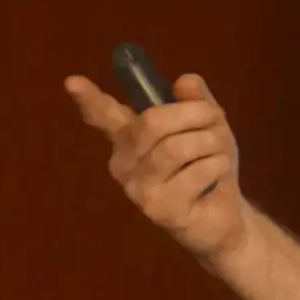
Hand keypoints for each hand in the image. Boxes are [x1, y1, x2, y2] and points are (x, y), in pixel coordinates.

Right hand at [65, 70, 251, 265]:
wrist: (226, 218)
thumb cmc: (209, 168)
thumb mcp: (209, 127)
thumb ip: (196, 102)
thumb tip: (185, 81)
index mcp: (129, 138)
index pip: (103, 115)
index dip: (89, 99)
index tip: (72, 82)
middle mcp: (124, 163)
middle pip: (153, 121)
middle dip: (194, 114)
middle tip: (215, 121)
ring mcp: (138, 188)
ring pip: (175, 146)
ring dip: (208, 142)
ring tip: (217, 154)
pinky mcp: (158, 209)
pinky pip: (194, 172)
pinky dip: (216, 166)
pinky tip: (216, 178)